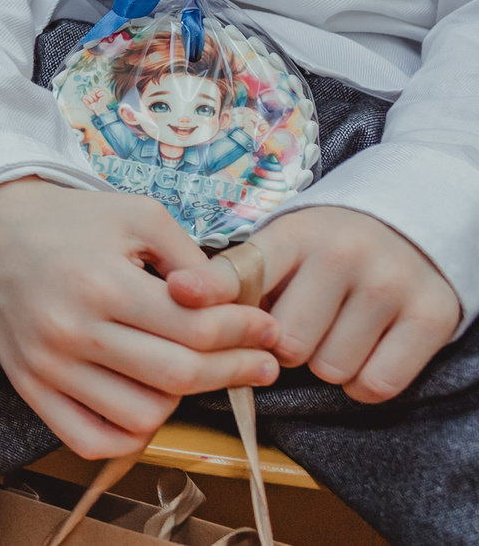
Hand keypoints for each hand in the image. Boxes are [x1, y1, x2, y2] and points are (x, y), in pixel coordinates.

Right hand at [0, 179, 281, 458]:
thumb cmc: (70, 219)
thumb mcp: (138, 214)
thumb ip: (192, 259)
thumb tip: (235, 307)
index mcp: (101, 283)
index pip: (196, 329)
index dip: (246, 333)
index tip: (267, 329)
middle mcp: (70, 330)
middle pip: (178, 377)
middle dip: (235, 370)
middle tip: (261, 361)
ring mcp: (46, 366)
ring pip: (142, 416)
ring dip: (180, 399)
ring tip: (187, 370)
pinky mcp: (28, 387)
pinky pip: (91, 440)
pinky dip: (128, 435)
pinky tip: (146, 404)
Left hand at [172, 206, 459, 402]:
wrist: (409, 228)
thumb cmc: (324, 251)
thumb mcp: (280, 248)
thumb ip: (239, 279)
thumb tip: (185, 303)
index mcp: (294, 234)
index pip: (245, 268)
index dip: (211, 288)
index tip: (181, 294)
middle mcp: (343, 253)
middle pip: (287, 342)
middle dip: (285, 347)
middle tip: (299, 325)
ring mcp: (390, 284)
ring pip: (331, 368)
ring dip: (325, 364)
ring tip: (333, 331)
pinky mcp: (431, 317)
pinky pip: (377, 384)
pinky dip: (363, 383)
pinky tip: (363, 353)